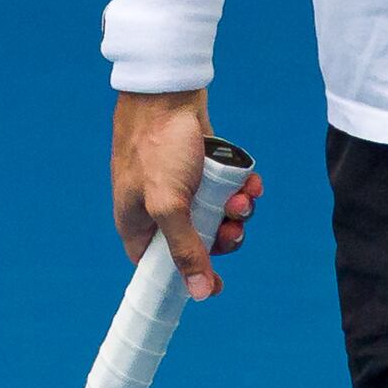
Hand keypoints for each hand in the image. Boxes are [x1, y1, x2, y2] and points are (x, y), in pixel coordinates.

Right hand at [111, 88, 256, 302]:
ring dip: (236, 212)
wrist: (168, 94)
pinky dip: (240, 190)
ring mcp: (182, 190)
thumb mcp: (169, 204)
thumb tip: (198, 293)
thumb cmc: (157, 147)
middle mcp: (158, 211)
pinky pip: (226, 192)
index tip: (216, 284)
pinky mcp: (202, 172)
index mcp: (138, 225)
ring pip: (216, 217)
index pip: (160, 268)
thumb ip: (184, 248)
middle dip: (222, 238)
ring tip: (242, 197)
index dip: (187, 277)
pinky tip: (249, 182)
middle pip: (197, 245)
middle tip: (233, 228)